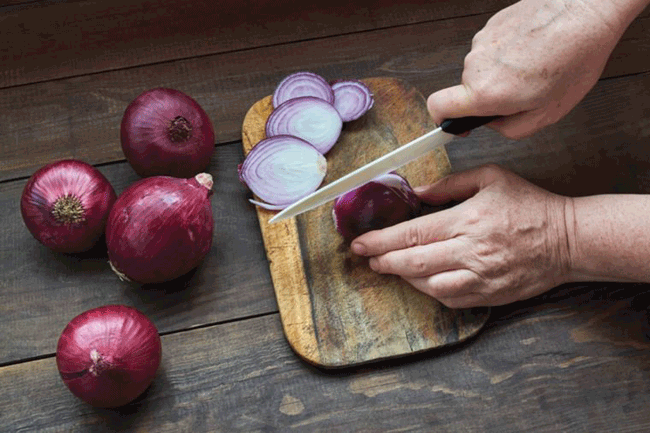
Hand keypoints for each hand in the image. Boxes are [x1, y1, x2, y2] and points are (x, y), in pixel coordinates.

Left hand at [351, 165, 571, 307]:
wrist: (568, 240)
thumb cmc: (529, 205)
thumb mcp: (490, 178)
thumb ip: (450, 184)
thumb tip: (418, 192)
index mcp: (467, 220)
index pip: (412, 233)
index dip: (381, 240)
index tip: (360, 242)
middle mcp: (470, 252)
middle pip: (412, 262)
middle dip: (383, 260)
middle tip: (367, 258)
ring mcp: (479, 277)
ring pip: (427, 285)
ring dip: (403, 278)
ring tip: (390, 266)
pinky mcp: (489, 295)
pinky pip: (449, 299)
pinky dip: (429, 291)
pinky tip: (421, 281)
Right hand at [428, 0, 626, 138]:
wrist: (586, 11)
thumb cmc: (574, 58)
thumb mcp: (548, 113)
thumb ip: (512, 129)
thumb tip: (496, 124)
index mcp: (486, 92)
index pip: (438, 107)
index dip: (443, 120)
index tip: (457, 125)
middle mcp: (476, 65)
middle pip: (467, 90)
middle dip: (491, 96)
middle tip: (525, 92)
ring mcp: (482, 41)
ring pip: (482, 69)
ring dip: (503, 73)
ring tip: (536, 66)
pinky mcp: (492, 25)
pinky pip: (493, 49)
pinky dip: (510, 54)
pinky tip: (535, 49)